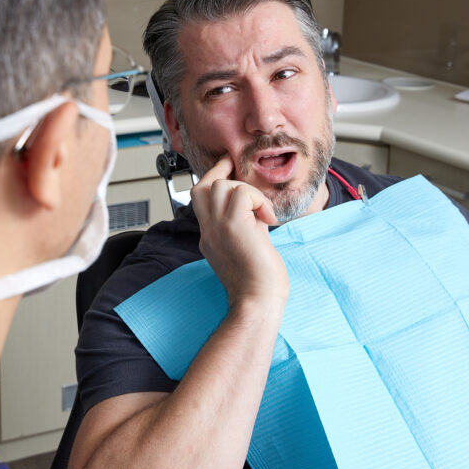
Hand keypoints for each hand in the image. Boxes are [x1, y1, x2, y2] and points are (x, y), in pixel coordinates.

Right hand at [190, 156, 288, 306]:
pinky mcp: (233, 226)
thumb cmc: (259, 282)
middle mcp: (208, 230)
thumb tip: (255, 208)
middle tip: (238, 169)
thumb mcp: (246, 245)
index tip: (228, 166)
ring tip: (261, 212)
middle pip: (202, 186)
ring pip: (221, 185)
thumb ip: (244, 224)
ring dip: (247, 191)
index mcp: (209, 236)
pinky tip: (268, 219)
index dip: (213, 178)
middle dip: (222, 172)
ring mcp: (217, 227)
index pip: (201, 198)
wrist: (258, 301)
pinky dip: (259, 200)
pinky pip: (242, 193)